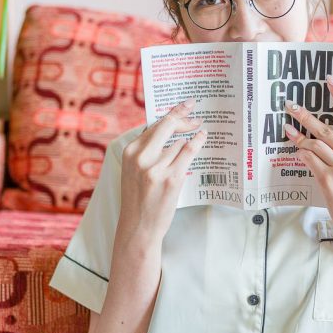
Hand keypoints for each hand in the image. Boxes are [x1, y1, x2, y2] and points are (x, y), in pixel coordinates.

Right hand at [119, 99, 205, 240]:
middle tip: (195, 116)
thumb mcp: (133, 170)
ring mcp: (156, 168)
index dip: (172, 113)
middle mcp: (141, 157)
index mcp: (130, 152)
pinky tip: (202, 137)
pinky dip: (197, 142)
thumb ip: (147, 150)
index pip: (153, 124)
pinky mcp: (171, 178)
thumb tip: (170, 129)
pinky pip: (188, 151)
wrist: (138, 226)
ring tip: (195, 140)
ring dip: (187, 142)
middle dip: (183, 117)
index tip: (184, 106)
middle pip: (167, 125)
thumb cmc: (138, 198)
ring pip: (179, 142)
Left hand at [284, 76, 332, 241]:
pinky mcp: (328, 181)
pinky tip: (294, 148)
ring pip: (314, 143)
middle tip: (290, 105)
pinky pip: (309, 160)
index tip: (329, 79)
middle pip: (325, 127)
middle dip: (304, 114)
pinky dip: (300, 153)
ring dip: (297, 134)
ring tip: (287, 128)